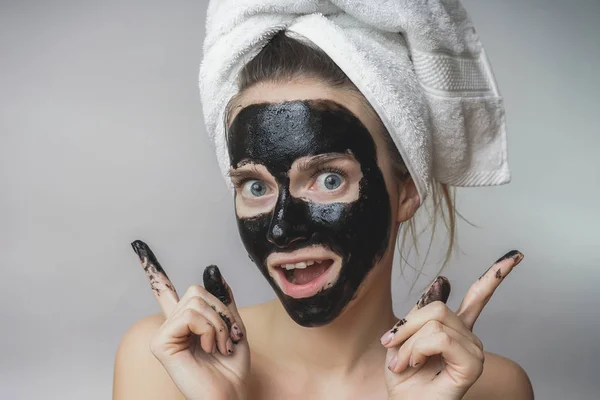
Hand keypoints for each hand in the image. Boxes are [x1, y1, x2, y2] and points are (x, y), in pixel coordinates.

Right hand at [131, 240, 249, 399]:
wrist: (231, 394)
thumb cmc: (232, 367)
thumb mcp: (234, 326)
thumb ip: (222, 300)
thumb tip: (212, 270)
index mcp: (186, 322)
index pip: (164, 291)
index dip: (152, 268)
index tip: (138, 245)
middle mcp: (171, 325)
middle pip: (195, 291)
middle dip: (220, 311)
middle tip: (226, 337)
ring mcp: (163, 334)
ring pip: (195, 303)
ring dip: (218, 324)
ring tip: (218, 346)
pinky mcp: (160, 344)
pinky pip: (190, 316)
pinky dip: (209, 330)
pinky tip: (207, 349)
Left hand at [382, 250, 523, 399]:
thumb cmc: (403, 378)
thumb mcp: (403, 337)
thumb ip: (421, 311)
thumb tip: (443, 280)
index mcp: (455, 329)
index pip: (479, 297)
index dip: (496, 274)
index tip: (516, 255)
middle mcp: (469, 337)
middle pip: (437, 308)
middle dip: (406, 327)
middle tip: (390, 346)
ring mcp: (473, 350)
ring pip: (435, 323)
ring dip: (408, 344)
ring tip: (403, 363)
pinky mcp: (471, 364)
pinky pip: (441, 338)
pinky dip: (417, 349)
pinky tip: (414, 363)